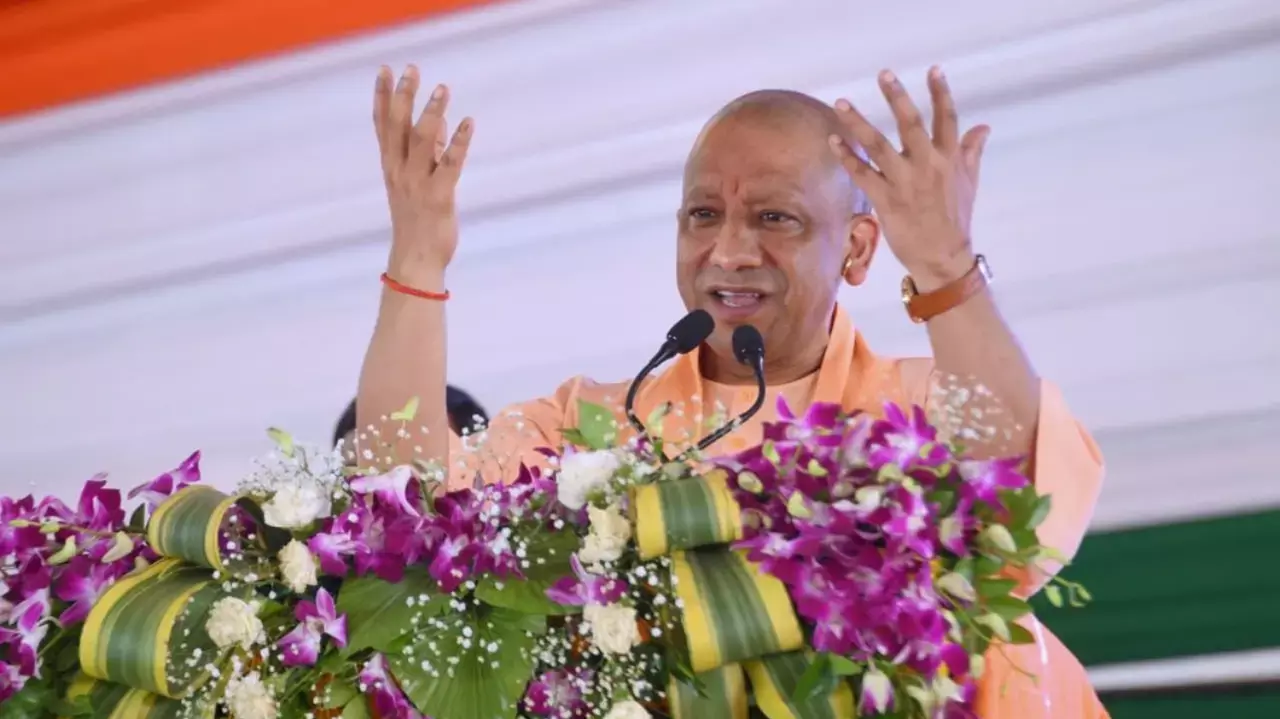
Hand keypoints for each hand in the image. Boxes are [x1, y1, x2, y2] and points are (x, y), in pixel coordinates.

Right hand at [373, 65, 474, 284]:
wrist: (416, 260)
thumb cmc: (417, 220)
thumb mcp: (416, 182)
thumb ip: (426, 152)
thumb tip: (437, 121)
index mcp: (391, 167)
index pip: (382, 126)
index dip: (382, 97)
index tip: (384, 69)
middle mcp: (400, 172)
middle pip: (397, 127)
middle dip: (403, 96)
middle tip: (411, 69)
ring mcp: (418, 184)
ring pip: (421, 141)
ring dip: (432, 113)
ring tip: (442, 88)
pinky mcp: (439, 196)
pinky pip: (449, 164)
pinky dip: (459, 142)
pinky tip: (468, 122)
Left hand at [830, 66, 989, 289]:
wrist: (943, 256)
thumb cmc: (955, 218)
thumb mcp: (969, 182)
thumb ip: (971, 151)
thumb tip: (983, 127)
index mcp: (949, 159)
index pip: (947, 119)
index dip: (941, 93)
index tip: (933, 70)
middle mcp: (927, 165)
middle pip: (910, 124)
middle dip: (897, 97)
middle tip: (884, 74)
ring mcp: (905, 182)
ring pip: (878, 145)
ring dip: (857, 122)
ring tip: (841, 102)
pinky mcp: (886, 199)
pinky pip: (863, 173)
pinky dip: (847, 157)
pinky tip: (833, 140)